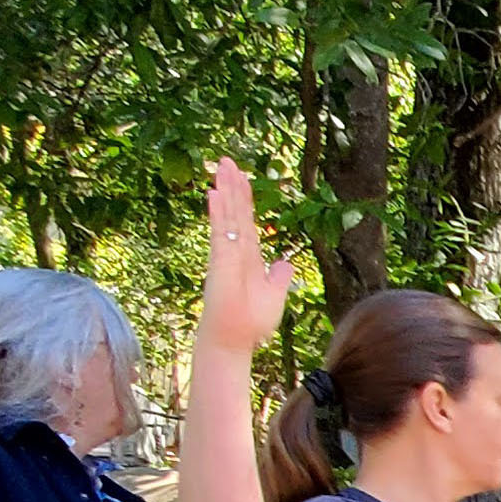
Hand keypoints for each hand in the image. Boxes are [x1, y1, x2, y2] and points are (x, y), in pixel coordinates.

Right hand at [196, 159, 295, 355]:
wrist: (234, 341)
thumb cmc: (250, 324)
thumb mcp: (274, 296)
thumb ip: (279, 278)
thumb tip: (285, 263)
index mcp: (249, 257)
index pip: (247, 221)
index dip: (245, 199)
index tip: (242, 178)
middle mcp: (235, 251)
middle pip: (235, 212)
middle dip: (232, 186)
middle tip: (227, 160)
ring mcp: (226, 254)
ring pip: (226, 216)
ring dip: (224, 191)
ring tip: (221, 166)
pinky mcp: (220, 262)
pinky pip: (220, 233)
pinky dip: (218, 213)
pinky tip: (215, 194)